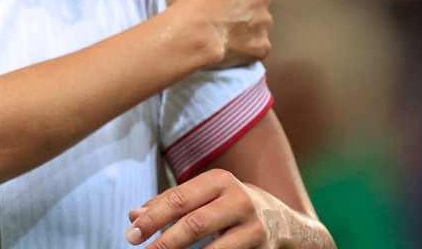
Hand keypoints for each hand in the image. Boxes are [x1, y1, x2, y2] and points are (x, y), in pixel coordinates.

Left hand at [125, 168, 334, 247]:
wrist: (290, 225)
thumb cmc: (234, 207)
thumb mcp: (207, 196)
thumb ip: (171, 203)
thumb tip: (133, 215)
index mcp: (220, 180)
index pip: (178, 198)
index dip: (152, 217)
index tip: (131, 234)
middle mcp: (239, 200)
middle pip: (193, 224)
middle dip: (163, 241)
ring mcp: (253, 228)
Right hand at [165, 0, 271, 66]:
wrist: (193, 31)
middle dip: (235, 0)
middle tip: (210, 8)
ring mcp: (262, 23)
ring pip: (253, 20)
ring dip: (240, 22)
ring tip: (216, 28)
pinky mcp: (260, 48)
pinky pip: (255, 45)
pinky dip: (244, 45)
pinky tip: (227, 45)